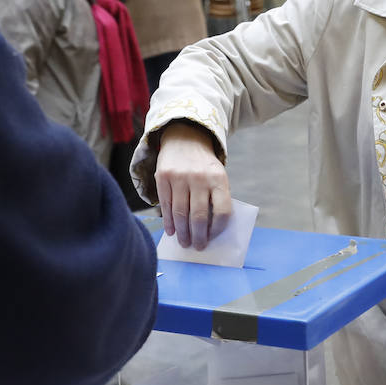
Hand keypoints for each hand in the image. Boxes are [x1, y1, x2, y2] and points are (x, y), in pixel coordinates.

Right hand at [153, 122, 230, 249]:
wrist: (185, 138)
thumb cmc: (205, 165)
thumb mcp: (218, 176)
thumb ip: (216, 198)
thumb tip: (210, 230)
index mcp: (219, 179)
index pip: (222, 211)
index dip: (218, 228)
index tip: (213, 237)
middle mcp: (199, 178)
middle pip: (199, 216)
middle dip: (198, 236)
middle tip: (197, 247)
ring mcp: (180, 177)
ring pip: (180, 214)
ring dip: (182, 233)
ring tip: (184, 243)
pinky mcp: (163, 177)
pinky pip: (166, 205)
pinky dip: (168, 221)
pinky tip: (171, 231)